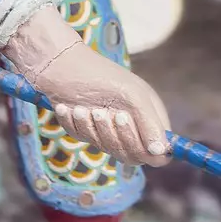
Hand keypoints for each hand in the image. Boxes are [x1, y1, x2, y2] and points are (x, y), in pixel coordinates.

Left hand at [0, 8, 172, 166]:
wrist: (59, 65)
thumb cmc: (99, 75)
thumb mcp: (131, 95)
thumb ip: (150, 123)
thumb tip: (161, 152)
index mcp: (149, 114)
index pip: (160, 151)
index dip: (152, 152)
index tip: (139, 142)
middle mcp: (132, 124)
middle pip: (133, 155)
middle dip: (117, 135)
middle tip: (106, 113)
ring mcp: (109, 130)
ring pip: (108, 150)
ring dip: (94, 128)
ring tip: (86, 108)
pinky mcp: (87, 131)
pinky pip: (85, 140)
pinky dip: (76, 125)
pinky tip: (71, 108)